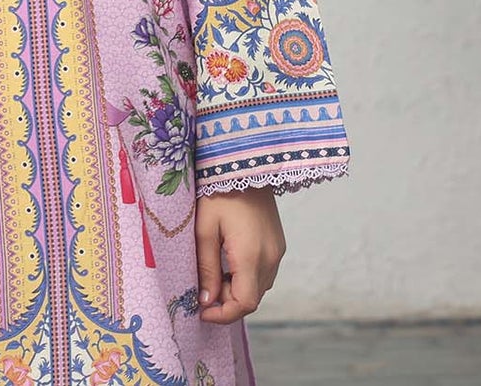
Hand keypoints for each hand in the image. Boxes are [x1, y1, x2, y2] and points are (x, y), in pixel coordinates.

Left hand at [194, 186, 284, 324]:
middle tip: (204, 286)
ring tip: (215, 270)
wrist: (244, 165)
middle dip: (227, 301)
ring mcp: (278, 251)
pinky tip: (229, 260)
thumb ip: (206, 268)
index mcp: (251, 255)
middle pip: (252, 298)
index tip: (202, 312)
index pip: (245, 303)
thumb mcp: (204, 230)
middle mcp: (271, 257)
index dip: (223, 315)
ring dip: (237, 289)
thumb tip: (206, 301)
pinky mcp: (278, 245)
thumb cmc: (218, 193)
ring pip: (259, 288)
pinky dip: (246, 277)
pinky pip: (264, 273)